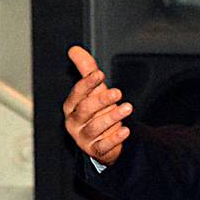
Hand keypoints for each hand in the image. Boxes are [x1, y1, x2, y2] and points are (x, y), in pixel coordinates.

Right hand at [63, 46, 131, 165]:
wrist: (102, 139)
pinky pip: (104, 146)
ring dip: (112, 117)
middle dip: (101, 100)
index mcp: (72, 106)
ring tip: (127, 108)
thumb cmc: (96, 111)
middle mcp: (75, 122)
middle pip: (85, 110)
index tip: (100, 74)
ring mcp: (84, 138)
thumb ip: (86, 70)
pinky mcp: (96, 150)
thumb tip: (74, 49)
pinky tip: (125, 131)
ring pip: (95, 127)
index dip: (87, 84)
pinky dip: (115, 138)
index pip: (77, 93)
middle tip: (118, 92)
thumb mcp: (94, 90)